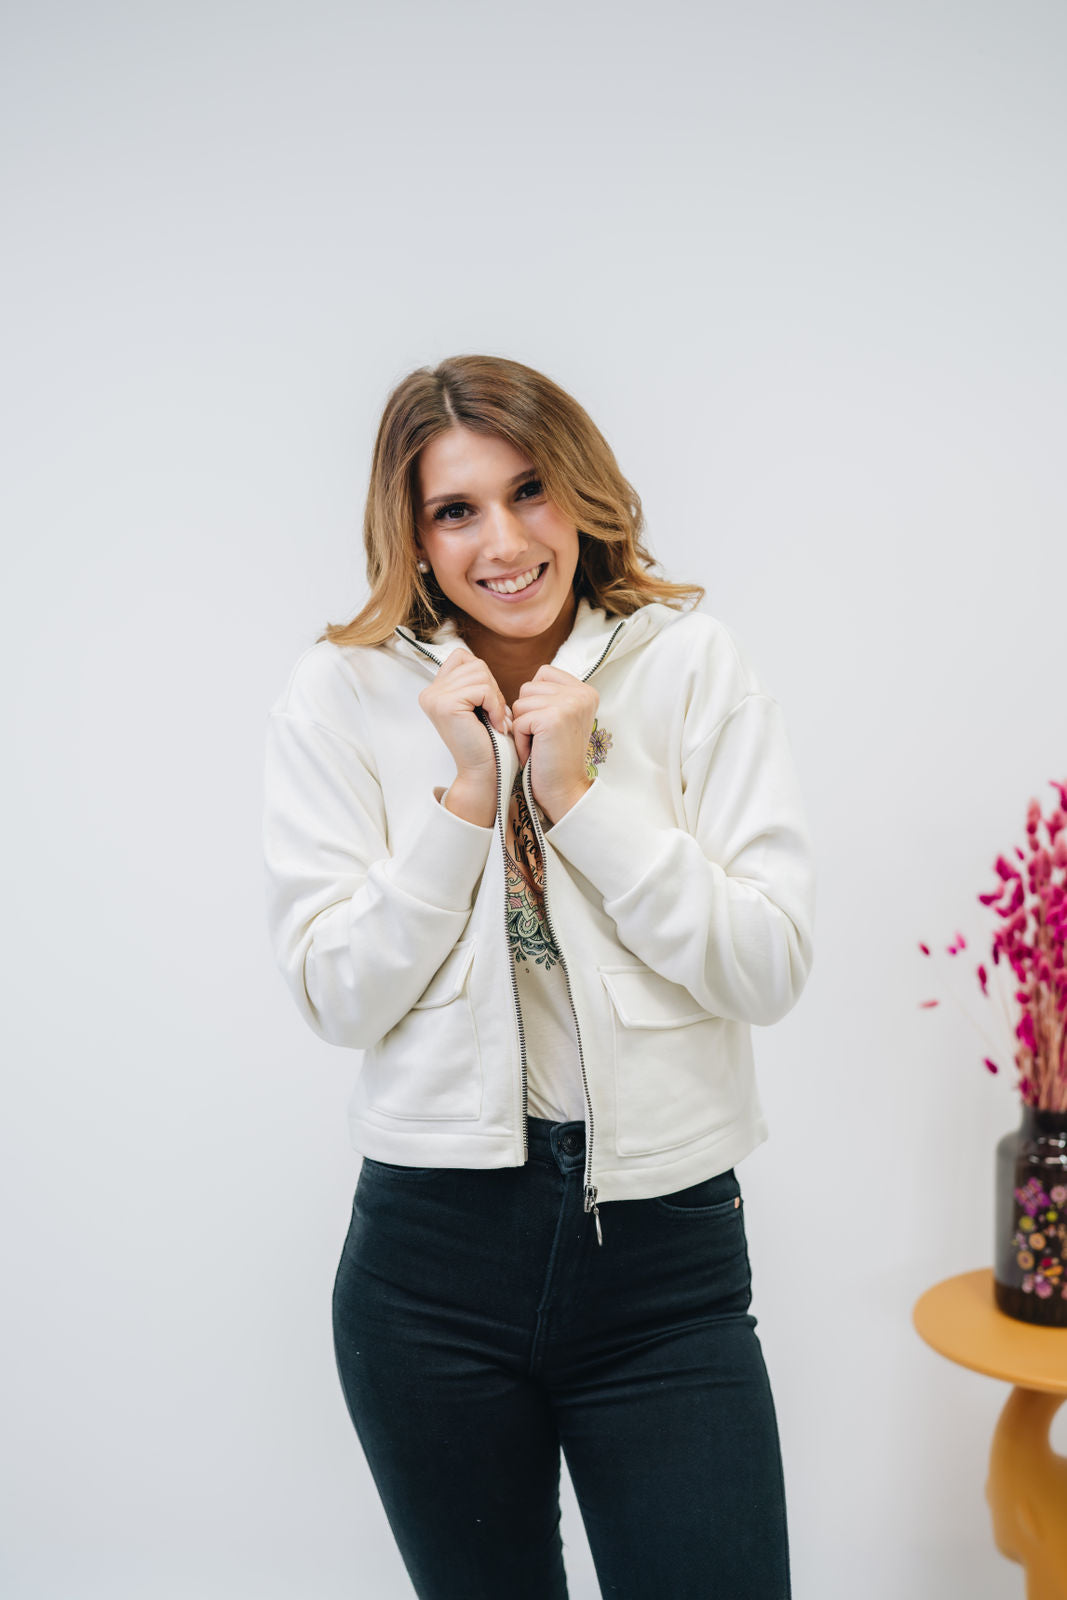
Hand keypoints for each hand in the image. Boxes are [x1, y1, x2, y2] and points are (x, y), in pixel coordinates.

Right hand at [417, 648, 509, 788]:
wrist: (483, 772)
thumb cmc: (487, 741)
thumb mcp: (476, 704)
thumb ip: (471, 680)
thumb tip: (476, 660)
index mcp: (434, 691)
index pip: (462, 657)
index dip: (483, 676)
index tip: (487, 703)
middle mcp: (429, 692)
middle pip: (474, 664)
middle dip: (492, 687)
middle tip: (495, 714)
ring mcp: (435, 698)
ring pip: (480, 674)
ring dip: (495, 697)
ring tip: (495, 719)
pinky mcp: (446, 704)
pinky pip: (482, 689)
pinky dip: (495, 705)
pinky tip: (494, 724)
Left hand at [510, 665, 597, 824]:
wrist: (564, 790)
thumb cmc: (555, 757)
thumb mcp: (560, 718)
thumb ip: (550, 696)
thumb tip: (526, 683)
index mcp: (585, 691)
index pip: (543, 674)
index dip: (534, 699)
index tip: (547, 724)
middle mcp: (581, 694)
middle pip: (528, 688)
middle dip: (526, 714)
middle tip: (543, 738)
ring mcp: (569, 704)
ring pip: (520, 703)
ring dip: (522, 728)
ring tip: (539, 745)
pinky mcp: (553, 718)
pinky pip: (518, 721)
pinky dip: (521, 740)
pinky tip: (535, 753)